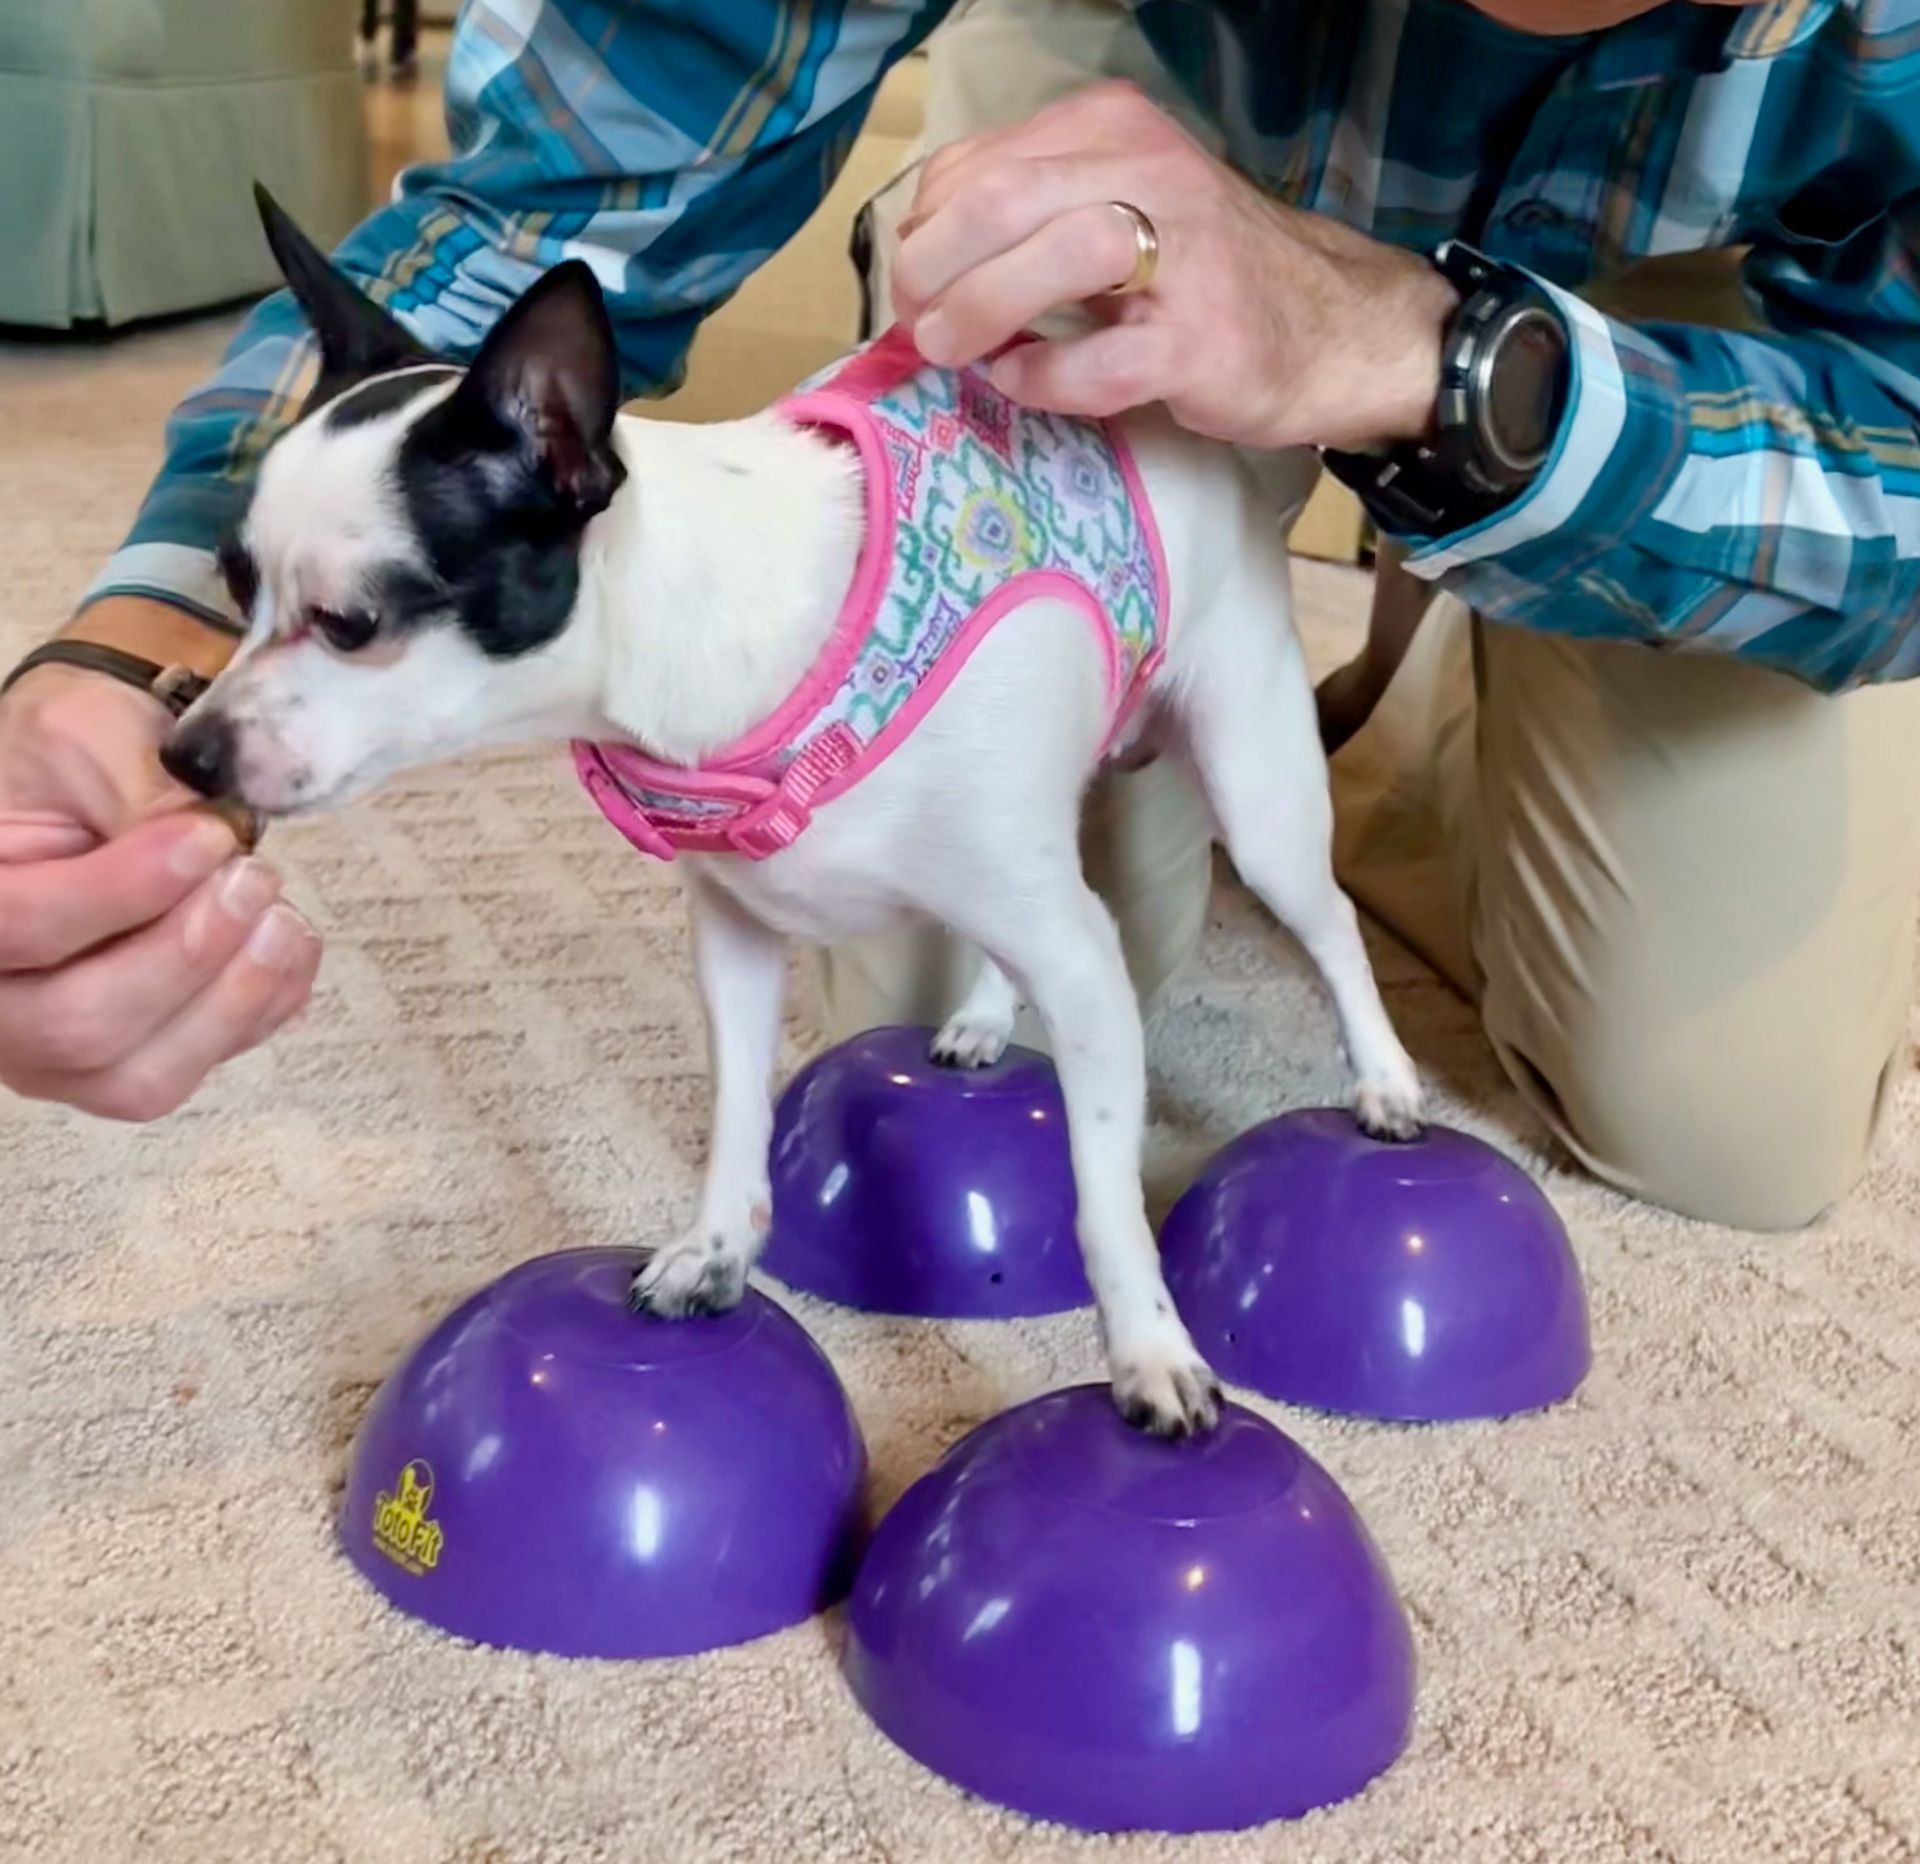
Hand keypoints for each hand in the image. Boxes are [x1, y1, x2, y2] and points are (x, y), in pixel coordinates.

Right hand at [0, 604, 320, 1120]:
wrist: (91, 786)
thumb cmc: (73, 760)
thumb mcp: (92, 734)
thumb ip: (141, 788)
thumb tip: (212, 845)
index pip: (18, 925)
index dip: (121, 892)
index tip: (205, 838)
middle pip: (80, 1023)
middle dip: (189, 953)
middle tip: (253, 879)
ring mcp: (54, 1050)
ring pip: (140, 1077)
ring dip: (232, 998)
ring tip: (281, 917)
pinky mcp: (128, 1064)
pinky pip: (195, 1073)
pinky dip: (259, 1012)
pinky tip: (287, 945)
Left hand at [891, 82, 1459, 450]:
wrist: (1331, 327)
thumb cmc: (1205, 273)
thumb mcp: (1117, 206)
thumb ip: (1031, 217)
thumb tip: (923, 266)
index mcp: (1112, 130)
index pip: (978, 165)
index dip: (922, 231)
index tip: (912, 286)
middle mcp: (1147, 171)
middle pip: (997, 200)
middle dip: (931, 269)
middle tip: (917, 325)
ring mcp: (1181, 255)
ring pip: (1048, 261)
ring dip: (976, 313)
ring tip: (953, 352)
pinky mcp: (1200, 341)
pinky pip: (1097, 359)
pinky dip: (1041, 376)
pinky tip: (1020, 382)